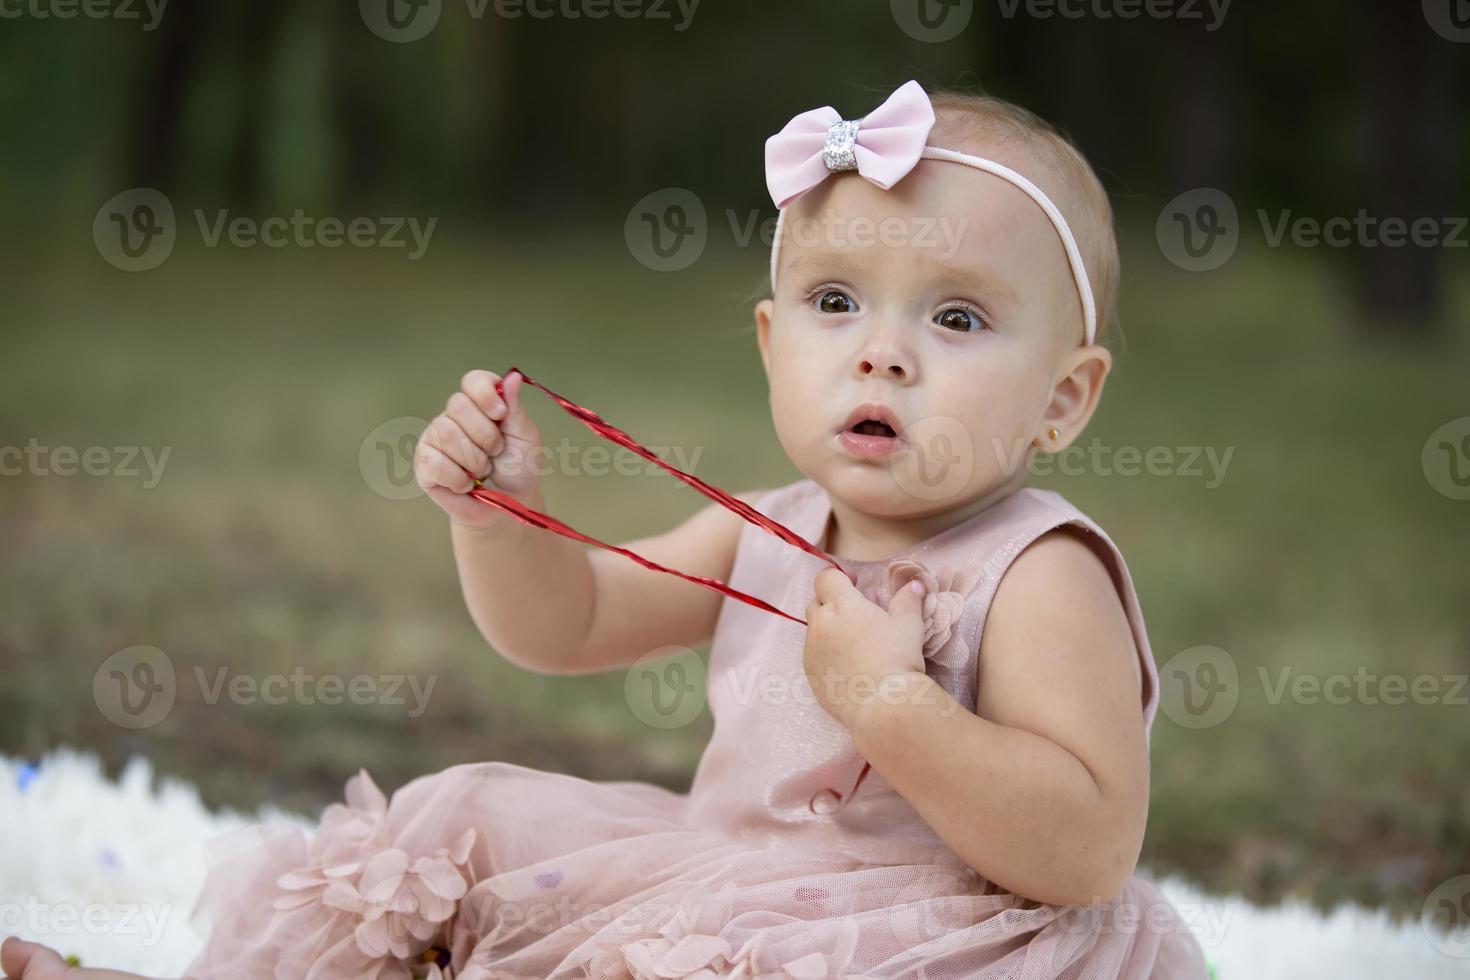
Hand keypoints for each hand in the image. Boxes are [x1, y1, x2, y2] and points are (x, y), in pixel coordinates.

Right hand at [415, 369, 542, 527]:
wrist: (507, 506)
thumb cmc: (518, 469)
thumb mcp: (525, 437)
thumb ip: (516, 408)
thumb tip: (512, 376)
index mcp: (480, 404)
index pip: (473, 381)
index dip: (485, 394)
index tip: (500, 415)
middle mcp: (454, 416)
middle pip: (457, 406)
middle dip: (485, 435)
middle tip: (495, 453)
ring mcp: (435, 438)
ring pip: (446, 433)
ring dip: (474, 460)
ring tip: (482, 471)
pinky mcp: (424, 463)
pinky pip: (434, 461)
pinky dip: (458, 478)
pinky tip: (466, 484)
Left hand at [803, 566, 927, 731]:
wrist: (882, 705)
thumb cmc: (897, 658)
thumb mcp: (909, 625)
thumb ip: (909, 600)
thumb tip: (914, 584)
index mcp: (841, 606)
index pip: (826, 577)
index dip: (839, 577)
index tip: (855, 584)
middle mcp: (820, 625)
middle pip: (817, 602)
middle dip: (832, 603)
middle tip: (856, 615)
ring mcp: (811, 651)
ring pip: (814, 631)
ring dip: (829, 629)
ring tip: (854, 643)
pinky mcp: (810, 675)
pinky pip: (814, 656)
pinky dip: (826, 654)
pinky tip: (848, 666)